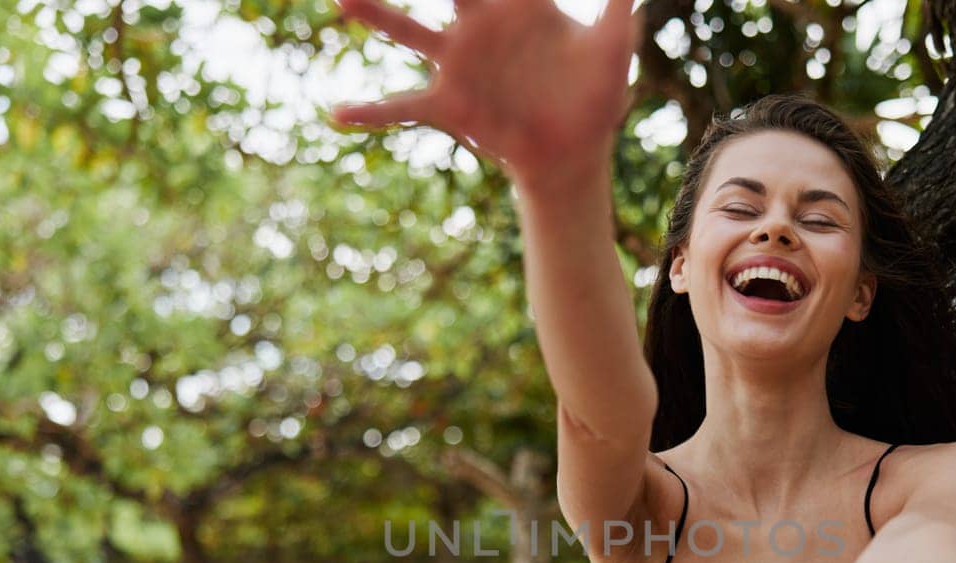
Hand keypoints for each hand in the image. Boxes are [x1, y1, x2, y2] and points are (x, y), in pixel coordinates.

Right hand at [329, 0, 643, 189]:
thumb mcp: (614, 44)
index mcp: (515, 3)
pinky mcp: (451, 106)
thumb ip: (617, 0)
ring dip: (374, 13)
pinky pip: (403, 108)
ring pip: (406, 31)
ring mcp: (458, 65)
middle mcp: (477, 27)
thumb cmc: (597, 95)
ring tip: (341, 0)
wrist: (575, 154)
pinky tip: (338, 114)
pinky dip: (370, 112)